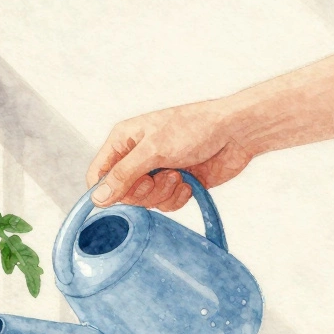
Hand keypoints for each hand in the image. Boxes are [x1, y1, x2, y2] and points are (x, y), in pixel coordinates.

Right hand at [87, 99, 255, 208]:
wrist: (236, 133)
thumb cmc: (195, 129)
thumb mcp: (153, 150)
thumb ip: (123, 175)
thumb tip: (97, 199)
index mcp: (123, 140)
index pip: (98, 174)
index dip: (106, 190)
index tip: (125, 192)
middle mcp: (136, 157)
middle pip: (121, 193)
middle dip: (143, 191)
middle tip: (159, 177)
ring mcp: (155, 172)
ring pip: (144, 201)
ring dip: (163, 193)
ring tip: (178, 174)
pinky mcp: (174, 185)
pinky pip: (164, 205)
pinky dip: (177, 197)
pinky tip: (188, 182)